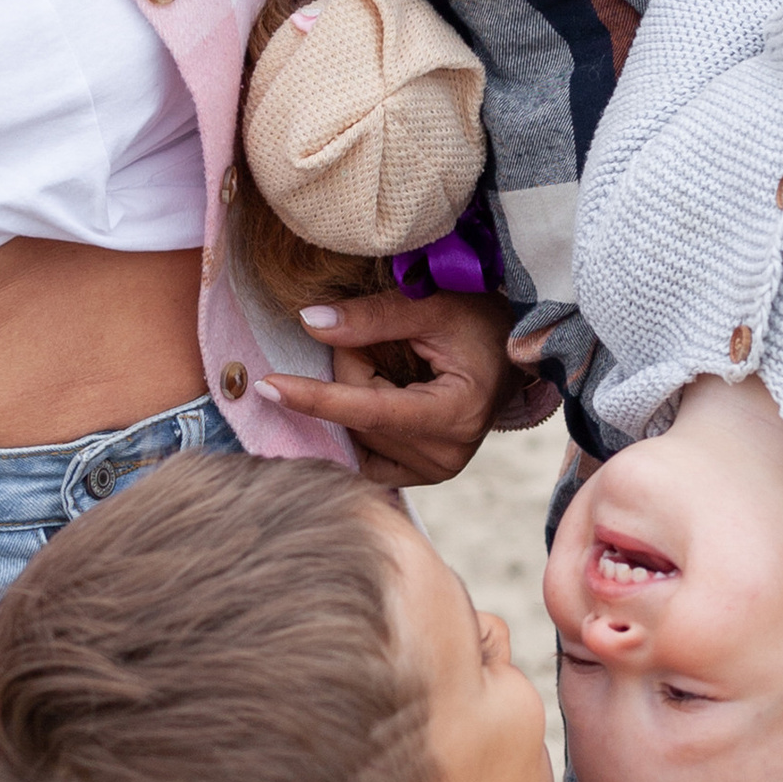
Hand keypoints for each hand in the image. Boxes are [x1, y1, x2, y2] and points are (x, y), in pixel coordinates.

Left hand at [255, 287, 538, 487]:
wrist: (516, 352)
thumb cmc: (482, 322)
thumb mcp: (433, 306)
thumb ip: (372, 316)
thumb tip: (309, 323)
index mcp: (456, 414)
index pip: (368, 410)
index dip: (314, 396)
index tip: (265, 386)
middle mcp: (446, 455)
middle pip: (357, 417)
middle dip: (349, 371)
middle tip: (377, 337)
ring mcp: (437, 471)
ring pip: (357, 433)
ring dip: (355, 393)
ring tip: (395, 365)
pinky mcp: (426, 475)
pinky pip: (366, 454)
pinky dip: (357, 424)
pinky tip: (376, 398)